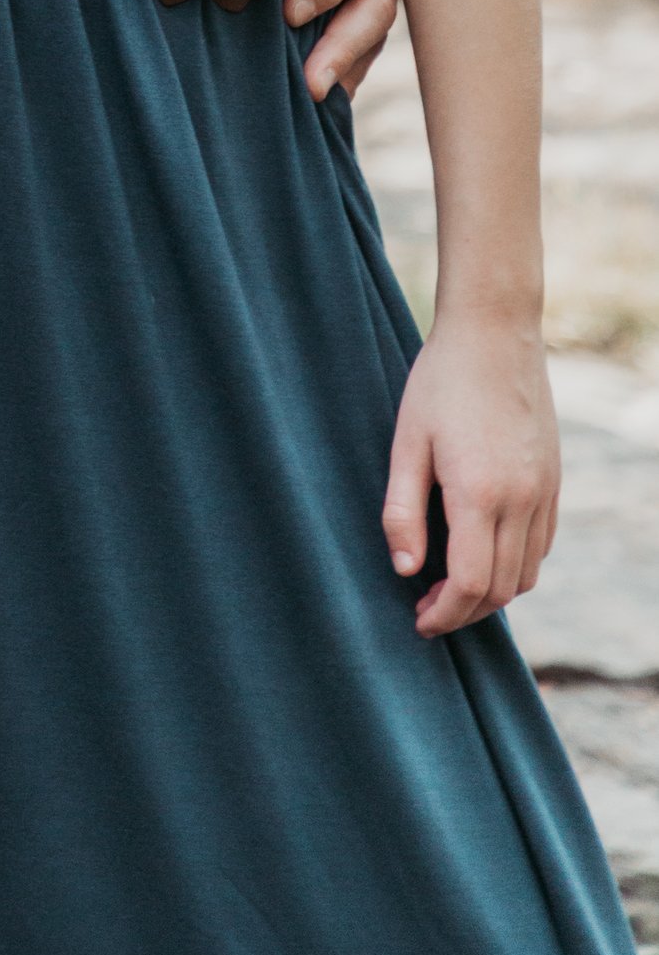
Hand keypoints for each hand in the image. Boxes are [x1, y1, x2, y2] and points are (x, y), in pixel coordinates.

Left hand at [385, 312, 559, 635]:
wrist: (495, 333)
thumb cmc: (440, 382)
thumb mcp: (406, 441)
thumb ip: (401, 510)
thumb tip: (404, 570)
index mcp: (479, 494)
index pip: (469, 584)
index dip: (444, 614)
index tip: (418, 621)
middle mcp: (521, 501)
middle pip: (500, 589)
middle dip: (464, 612)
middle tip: (427, 608)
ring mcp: (543, 492)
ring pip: (526, 574)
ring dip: (491, 593)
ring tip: (451, 585)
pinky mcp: (553, 481)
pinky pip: (540, 546)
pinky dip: (515, 565)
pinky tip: (483, 552)